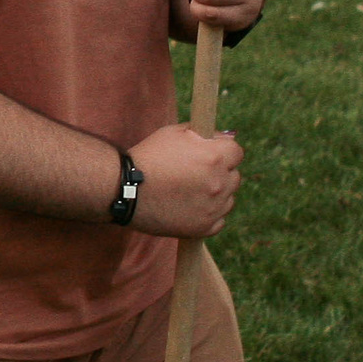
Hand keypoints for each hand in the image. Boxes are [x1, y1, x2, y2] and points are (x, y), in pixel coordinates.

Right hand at [126, 121, 243, 238]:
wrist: (125, 190)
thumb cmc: (148, 157)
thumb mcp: (174, 133)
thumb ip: (204, 133)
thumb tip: (227, 137)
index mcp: (214, 157)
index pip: (237, 151)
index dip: (223, 151)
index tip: (210, 154)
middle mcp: (219, 183)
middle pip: (234, 176)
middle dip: (220, 172)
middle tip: (195, 173)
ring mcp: (213, 208)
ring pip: (228, 198)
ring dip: (216, 194)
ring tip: (188, 191)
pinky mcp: (205, 228)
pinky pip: (219, 219)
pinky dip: (208, 214)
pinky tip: (189, 206)